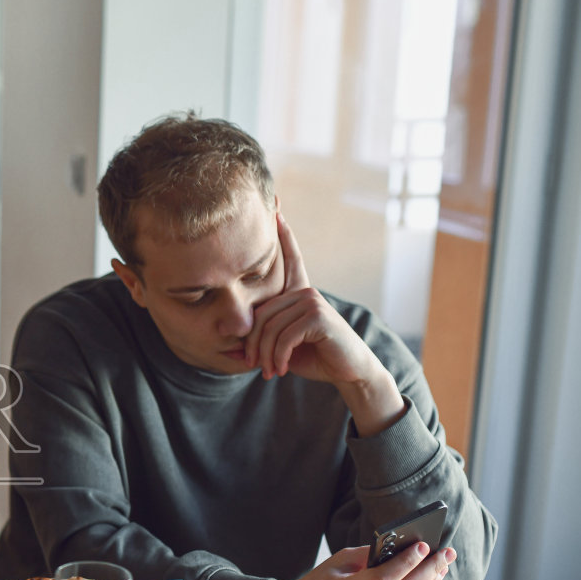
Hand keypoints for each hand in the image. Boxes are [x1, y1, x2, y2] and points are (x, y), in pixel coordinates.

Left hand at [244, 213, 404, 435]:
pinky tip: (280, 369)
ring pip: (269, 327)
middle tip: (254, 365)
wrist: (347, 371)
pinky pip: (283, 336)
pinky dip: (277, 357)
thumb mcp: (283, 343)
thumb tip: (234, 334)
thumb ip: (265, 331)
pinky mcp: (318, 316)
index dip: (283, 234)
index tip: (277, 208)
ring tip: (268, 371)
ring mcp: (312, 300)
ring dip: (265, 355)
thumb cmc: (313, 357)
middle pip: (261, 313)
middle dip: (254, 344)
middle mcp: (305, 290)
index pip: (288, 259)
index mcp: (297, 292)